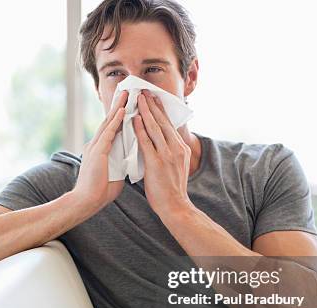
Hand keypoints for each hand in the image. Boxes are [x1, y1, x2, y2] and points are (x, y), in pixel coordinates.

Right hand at [72, 90, 127, 212]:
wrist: (86, 201)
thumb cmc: (100, 191)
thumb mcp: (115, 172)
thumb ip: (121, 162)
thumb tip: (130, 159)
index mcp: (100, 149)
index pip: (112, 128)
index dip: (119, 115)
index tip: (127, 103)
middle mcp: (96, 144)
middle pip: (109, 121)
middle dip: (118, 105)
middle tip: (126, 90)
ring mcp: (96, 147)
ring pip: (109, 123)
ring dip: (118, 108)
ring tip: (126, 94)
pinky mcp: (97, 152)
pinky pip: (109, 133)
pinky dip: (116, 121)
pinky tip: (122, 110)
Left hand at [133, 89, 194, 217]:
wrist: (176, 207)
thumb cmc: (172, 190)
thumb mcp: (176, 167)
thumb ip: (170, 153)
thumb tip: (161, 144)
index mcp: (181, 148)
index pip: (169, 125)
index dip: (160, 110)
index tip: (154, 98)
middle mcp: (176, 148)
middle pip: (163, 122)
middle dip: (153, 105)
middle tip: (145, 91)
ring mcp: (167, 155)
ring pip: (155, 128)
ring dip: (146, 111)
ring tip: (138, 99)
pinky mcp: (157, 163)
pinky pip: (147, 142)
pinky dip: (140, 129)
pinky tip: (135, 119)